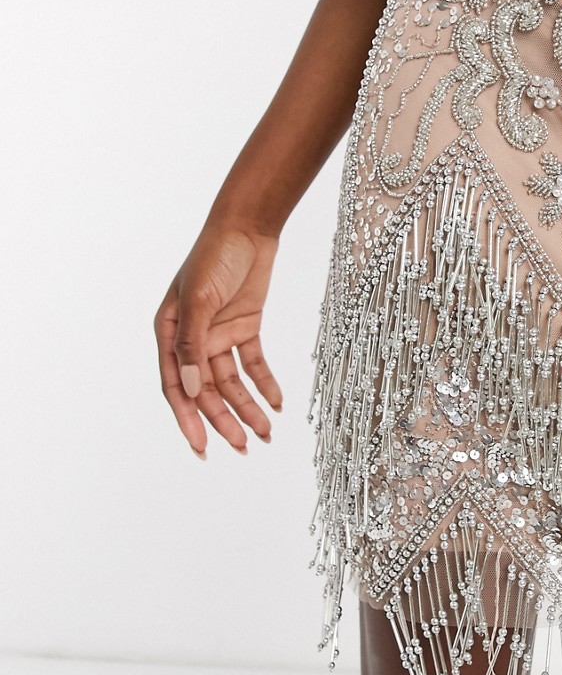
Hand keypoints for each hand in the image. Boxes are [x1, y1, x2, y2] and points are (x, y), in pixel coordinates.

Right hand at [154, 225, 283, 457]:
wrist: (247, 227)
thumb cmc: (214, 256)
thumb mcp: (200, 300)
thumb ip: (193, 346)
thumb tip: (191, 391)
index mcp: (170, 334)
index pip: (177, 387)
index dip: (188, 419)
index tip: (203, 447)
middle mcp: (192, 339)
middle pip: (207, 391)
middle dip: (224, 420)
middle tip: (243, 447)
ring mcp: (219, 335)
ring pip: (232, 383)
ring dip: (248, 407)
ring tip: (266, 434)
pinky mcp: (244, 328)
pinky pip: (254, 364)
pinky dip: (265, 383)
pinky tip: (278, 403)